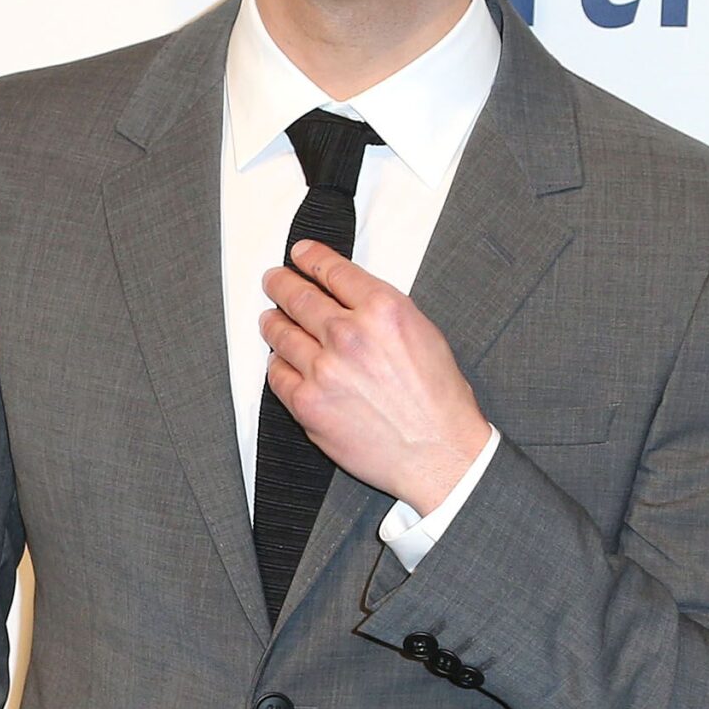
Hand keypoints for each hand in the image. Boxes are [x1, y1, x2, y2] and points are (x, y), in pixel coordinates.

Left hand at [261, 239, 491, 511]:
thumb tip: (349, 299)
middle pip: (298, 296)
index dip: (309, 258)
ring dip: (272, 323)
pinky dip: (277, 365)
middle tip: (273, 280)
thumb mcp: (424, 334)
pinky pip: (278, 375)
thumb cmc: (439, 400)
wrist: (438, 453)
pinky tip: (281, 362)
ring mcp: (324, 369)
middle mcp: (349, 333)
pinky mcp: (308, 403)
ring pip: (281, 333)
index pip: (332, 270)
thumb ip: (382, 312)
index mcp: (383, 309)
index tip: (298, 254)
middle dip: (280, 284)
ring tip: (269, 319)